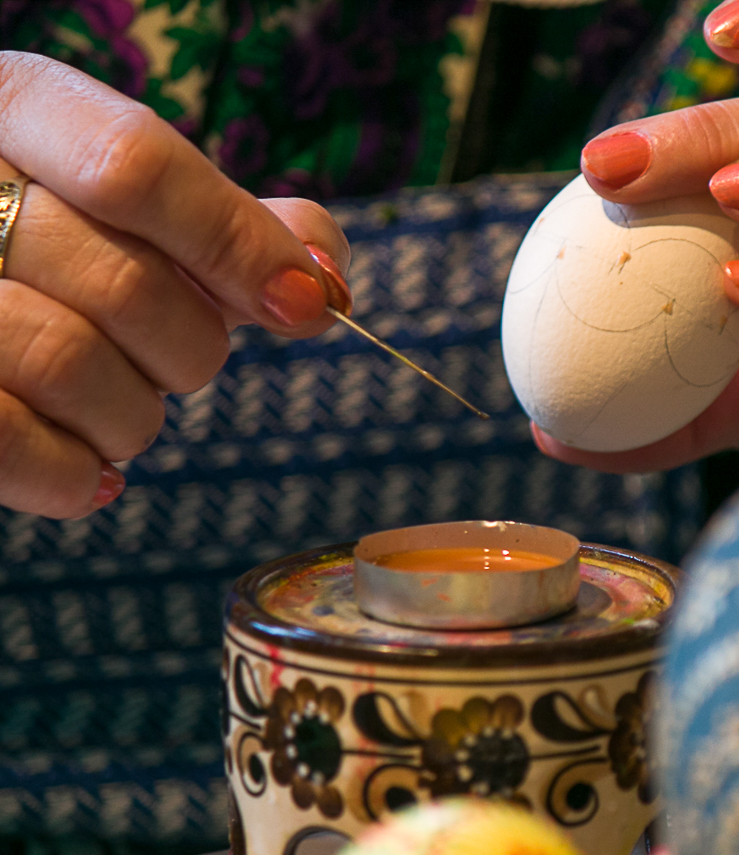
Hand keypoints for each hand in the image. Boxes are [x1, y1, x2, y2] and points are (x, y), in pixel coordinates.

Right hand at [0, 53, 350, 517]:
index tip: (308, 305)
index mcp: (19, 114)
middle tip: (173, 357)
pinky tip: (88, 469)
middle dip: (189, 349)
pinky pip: (13, 445)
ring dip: (133, 416)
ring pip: (69, 364)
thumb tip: (325, 273)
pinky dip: (75, 474)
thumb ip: (232, 225)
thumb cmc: (66, 262)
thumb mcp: (142, 216)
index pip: (137, 163)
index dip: (241, 244)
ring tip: (117, 408)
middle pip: (126, 284)